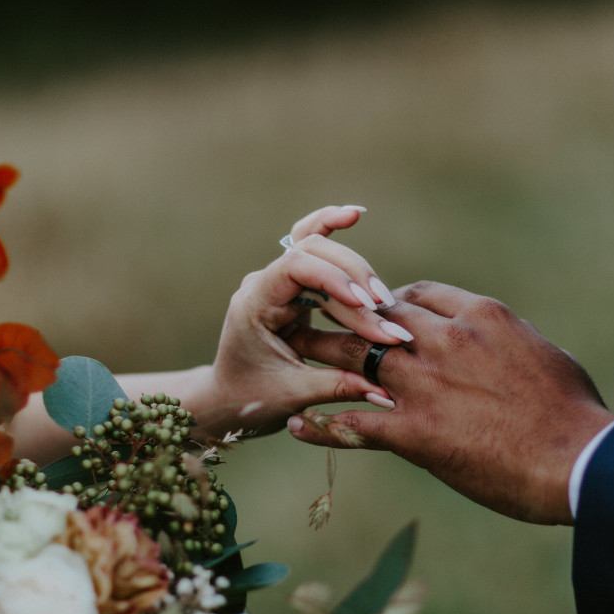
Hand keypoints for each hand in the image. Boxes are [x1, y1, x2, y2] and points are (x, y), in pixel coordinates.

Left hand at [186, 206, 412, 438]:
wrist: (228, 399)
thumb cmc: (251, 398)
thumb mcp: (293, 396)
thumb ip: (337, 386)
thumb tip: (385, 392)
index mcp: (253, 304)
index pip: (295, 268)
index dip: (335, 279)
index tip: (367, 304)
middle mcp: (263, 284)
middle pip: (313, 251)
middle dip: (354, 277)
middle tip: (384, 310)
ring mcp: (277, 282)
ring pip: (319, 249)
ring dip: (356, 270)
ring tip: (385, 299)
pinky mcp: (293, 286)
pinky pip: (311, 247)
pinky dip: (331, 229)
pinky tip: (354, 214)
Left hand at [285, 281, 613, 523]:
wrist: (582, 460)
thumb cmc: (577, 414)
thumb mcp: (545, 356)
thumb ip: (512, 342)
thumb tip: (505, 343)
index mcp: (482, 316)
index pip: (418, 294)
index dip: (389, 304)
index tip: (375, 317)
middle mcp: (447, 340)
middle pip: (375, 318)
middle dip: (343, 320)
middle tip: (315, 323)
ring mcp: (427, 384)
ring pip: (354, 359)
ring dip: (319, 356)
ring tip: (289, 356)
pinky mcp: (415, 432)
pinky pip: (353, 423)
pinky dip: (321, 424)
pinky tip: (297, 426)